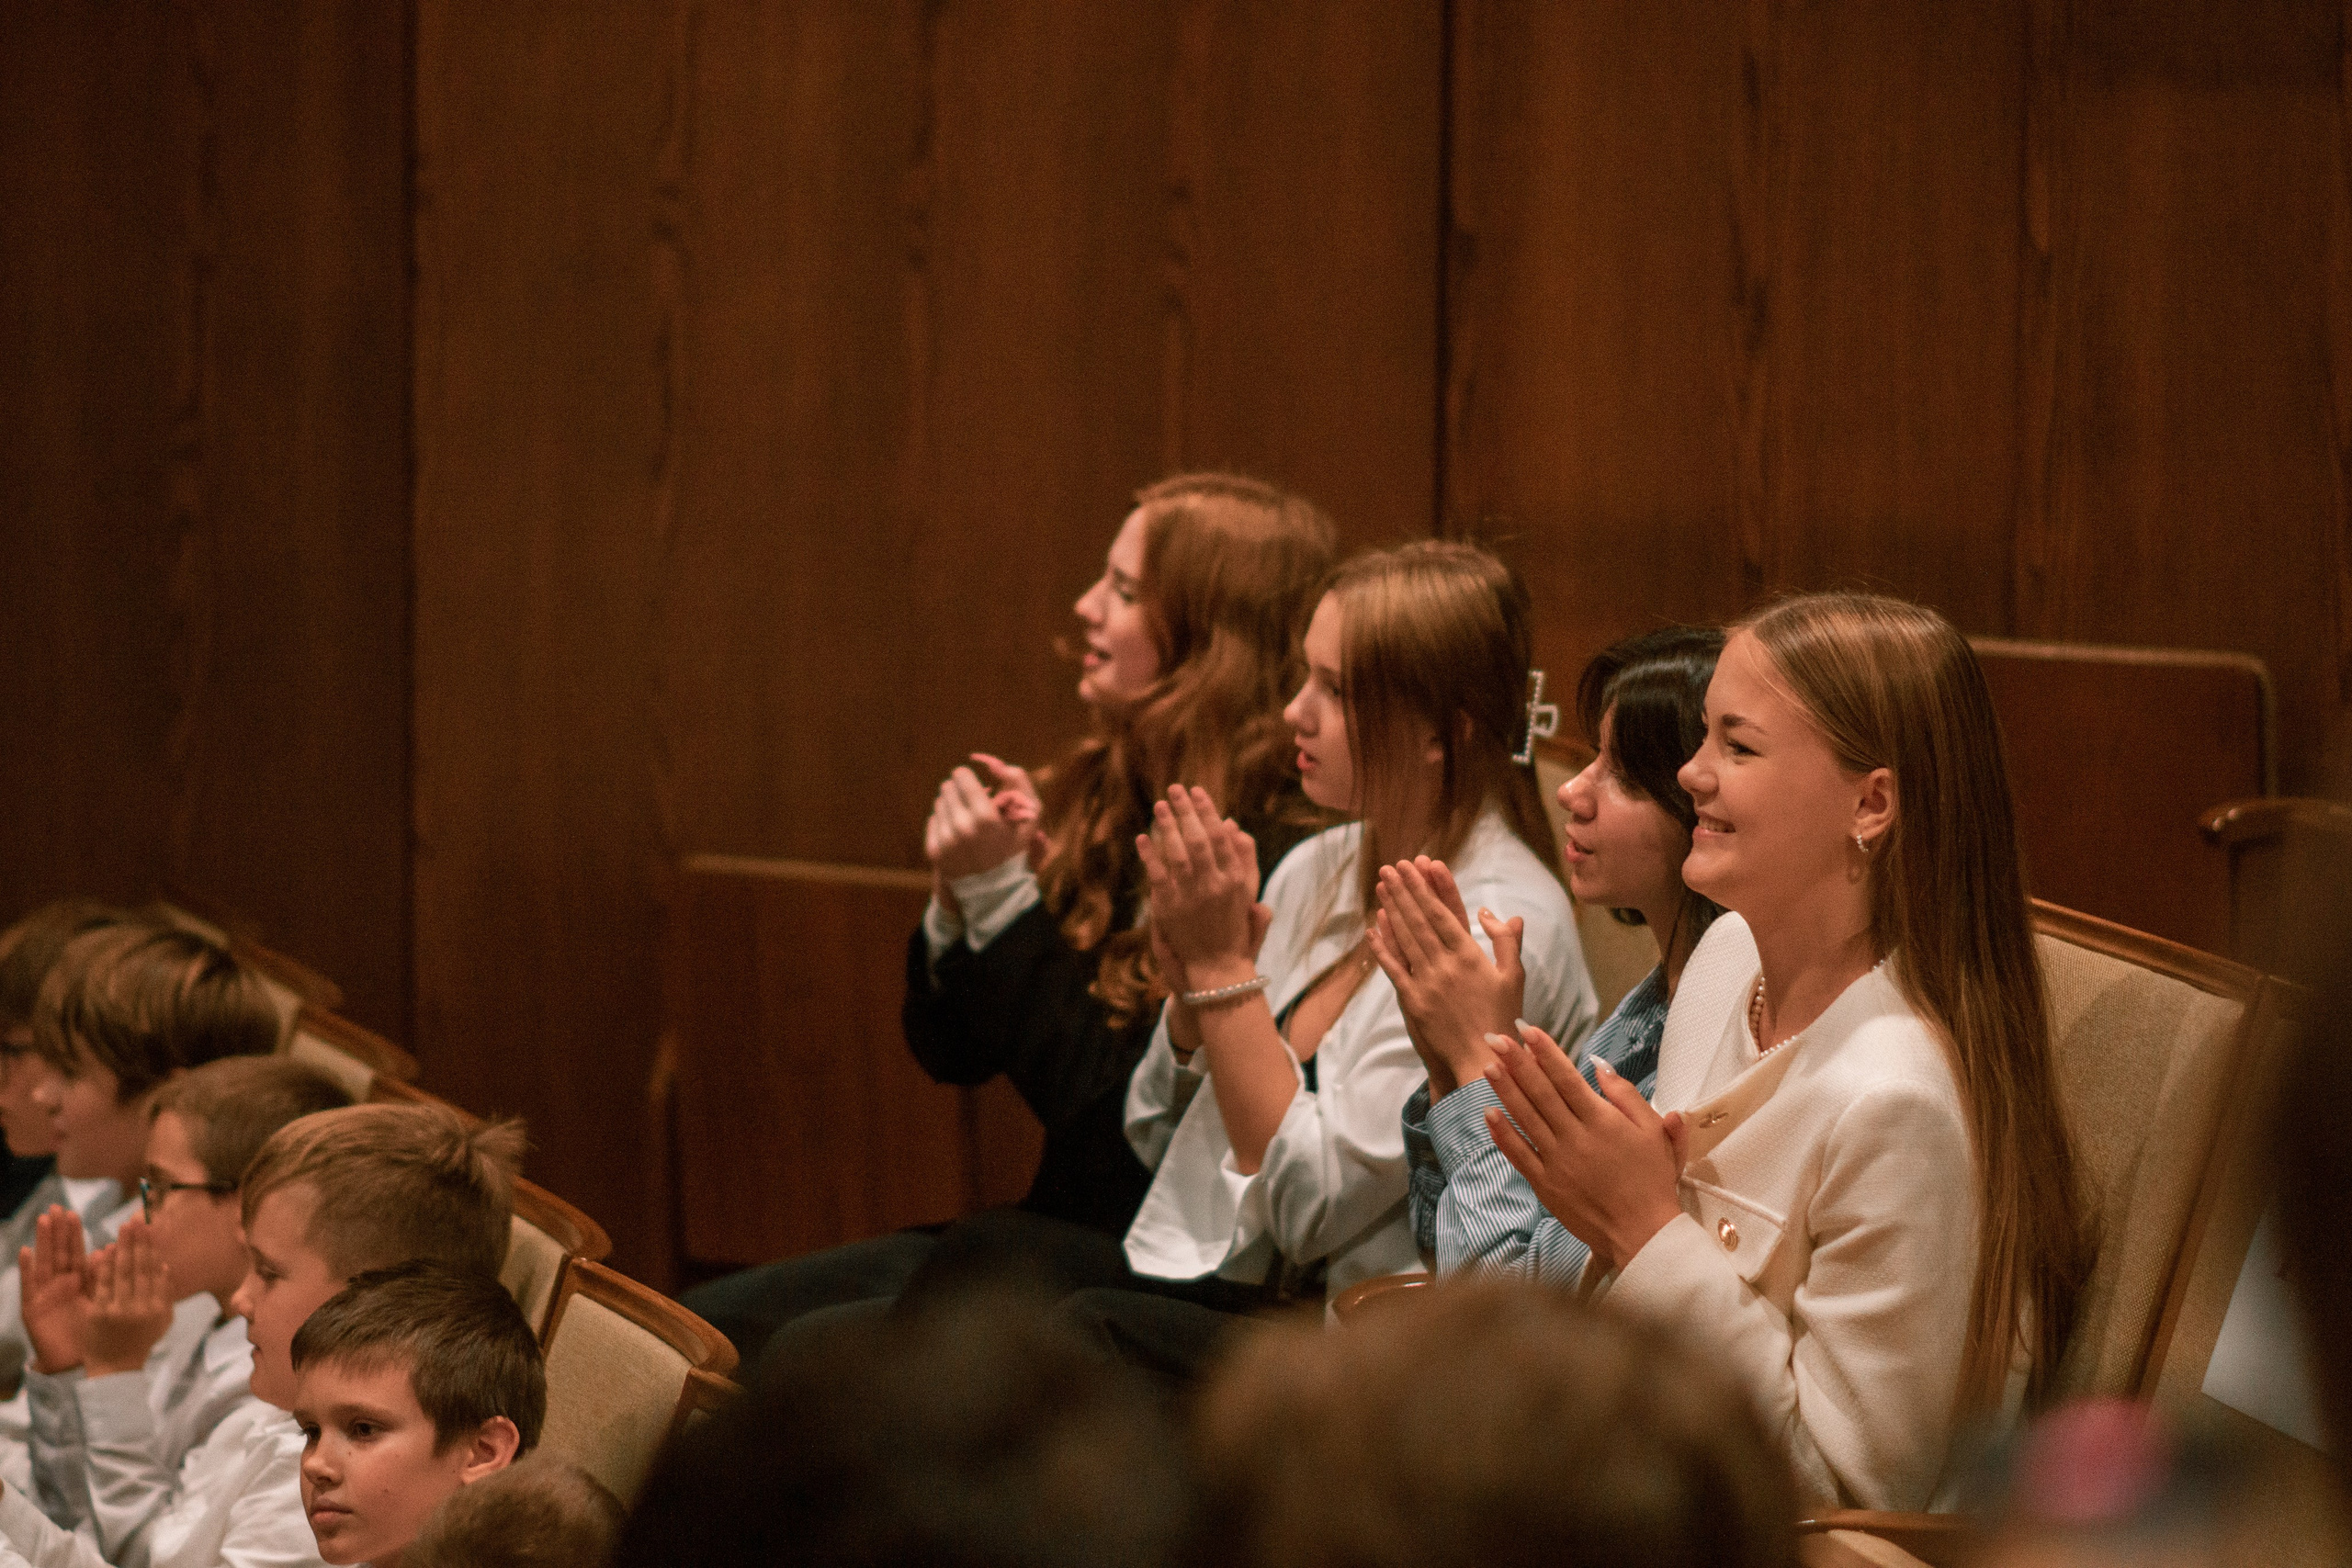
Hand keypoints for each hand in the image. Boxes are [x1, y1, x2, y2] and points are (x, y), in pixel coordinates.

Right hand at [21, 1206, 87, 1374]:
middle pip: (57, 1253)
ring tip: (43, 1221)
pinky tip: (25, 1251)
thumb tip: (107, 1249)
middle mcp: (59, 1285)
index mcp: (77, 1282)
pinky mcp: (32, 1310)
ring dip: (43, 1242)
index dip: (73, 1234)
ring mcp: (44, 1295)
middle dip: (57, 1231)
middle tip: (55, 1208)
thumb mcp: (99, 1299)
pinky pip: (28, 1286)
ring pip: (43, 1264)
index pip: (75, 1252)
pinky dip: (27, 1269)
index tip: (72, 1212)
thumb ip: (101, 1276)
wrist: (76, 1361)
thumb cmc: (92, 1330)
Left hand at [83, 1219, 175, 1376]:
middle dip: (138, 1243)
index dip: (153, 1249)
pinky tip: (106, 1250)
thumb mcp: (163, 1319)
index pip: (155, 1272)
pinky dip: (104, 1267)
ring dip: (123, 1249)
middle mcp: (140, 1309)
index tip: (151, 1230)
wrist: (115, 1368)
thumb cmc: (142, 1340)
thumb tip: (164, 1265)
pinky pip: (102, 1286)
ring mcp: (118, 1312)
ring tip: (124, 1229)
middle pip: (139, 1269)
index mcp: (158, 1309)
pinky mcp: (98, 1315)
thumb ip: (165, 1293)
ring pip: (121, 1274)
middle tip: (136, 1221)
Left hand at [925, 760, 1035, 887]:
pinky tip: (958, 832)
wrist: (997, 889)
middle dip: (960, 791)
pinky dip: (943, 822)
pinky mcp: (934, 851)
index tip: (973, 784)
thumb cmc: (1016, 848)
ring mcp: (945, 841)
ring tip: (967, 819)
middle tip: (971, 803)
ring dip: (952, 806)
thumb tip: (994, 763)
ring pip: (939, 803)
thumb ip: (1018, 781)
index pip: (961, 776)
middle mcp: (961, 828)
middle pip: (947, 787)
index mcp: (984, 817)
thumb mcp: (1030, 814)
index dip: (968, 777)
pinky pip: (932, 820)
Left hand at [1135, 786, 1259, 982]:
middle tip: (1174, 789)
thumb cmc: (1233, 924)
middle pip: (1198, 838)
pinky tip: (1141, 837)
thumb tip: (1230, 824)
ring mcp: (1191, 896)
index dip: (1207, 810)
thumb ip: (1244, 856)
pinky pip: (1157, 874)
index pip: (1220, 835)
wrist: (1217, 966)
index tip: (1197, 791)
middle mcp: (1214, 884)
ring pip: (1177, 852)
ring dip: (1166, 826)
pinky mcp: (1169, 908)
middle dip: (1185, 810)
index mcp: (1235, 877)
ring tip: (1159, 805)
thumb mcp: (1248, 890)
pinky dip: (1149, 854)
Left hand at [1367, 857, 1526, 1098]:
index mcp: (1471, 956)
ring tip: (1382, 885)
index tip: (1419, 864)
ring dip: (1392, 909)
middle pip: (1420, 920)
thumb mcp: (1513, 977)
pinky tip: (1373, 928)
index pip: (1445, 913)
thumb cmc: (1502, 1018)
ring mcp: (1427, 983)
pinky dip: (1382, 947)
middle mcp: (1446, 965)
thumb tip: (1496, 913)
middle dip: (1405, 890)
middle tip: (1392, 866)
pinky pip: (1394, 969)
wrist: (1483, 1060)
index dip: (1430, 887)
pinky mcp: (1412, 1001)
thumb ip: (1507, 942)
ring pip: (1405, 938)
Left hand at [1482, 1026, 1686, 1268]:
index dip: (1545, 1051)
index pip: (1566, 1077)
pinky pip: (1519, 1155)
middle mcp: (1575, 1136)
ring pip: (1525, 1118)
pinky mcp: (1546, 1185)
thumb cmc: (1653, 1180)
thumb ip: (1627, 1095)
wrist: (1643, 1232)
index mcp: (1601, 1120)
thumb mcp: (1653, 1132)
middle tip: (1495, 1038)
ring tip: (1488, 1066)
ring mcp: (1557, 1161)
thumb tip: (1599, 1064)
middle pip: (1540, 1092)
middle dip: (1516, 1061)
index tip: (1526, 1029)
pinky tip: (1489, 1113)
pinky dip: (1503, 1134)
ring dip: (1505, 1090)